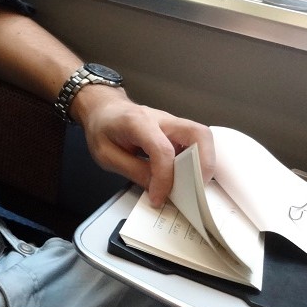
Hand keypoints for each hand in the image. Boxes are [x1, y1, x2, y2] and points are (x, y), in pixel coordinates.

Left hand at [75, 89, 214, 205]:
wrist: (103, 108)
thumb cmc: (101, 128)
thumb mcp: (106, 154)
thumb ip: (132, 170)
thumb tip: (156, 188)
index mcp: (138, 122)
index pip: (162, 150)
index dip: (165, 178)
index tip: (159, 197)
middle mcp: (161, 119)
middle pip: (198, 134)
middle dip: (204, 164)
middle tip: (195, 189)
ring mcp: (172, 123)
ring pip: (202, 137)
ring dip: (204, 162)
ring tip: (191, 185)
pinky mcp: (176, 130)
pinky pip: (195, 143)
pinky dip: (197, 161)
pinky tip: (184, 175)